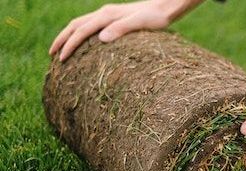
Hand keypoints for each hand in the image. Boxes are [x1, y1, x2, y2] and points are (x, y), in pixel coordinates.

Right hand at [49, 0, 190, 60]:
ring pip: (81, 24)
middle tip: (52, 55)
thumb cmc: (156, 18)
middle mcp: (104, 13)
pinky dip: (81, 35)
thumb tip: (102, 38)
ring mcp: (108, 15)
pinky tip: (83, 45)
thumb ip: (121, 29)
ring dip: (69, 36)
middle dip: (62, 40)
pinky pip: (91, 26)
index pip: (81, 30)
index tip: (61, 59)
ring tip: (61, 51)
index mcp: (107, 15)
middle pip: (75, 25)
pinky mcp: (114, 18)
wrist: (165, 7)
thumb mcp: (140, 23)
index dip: (70, 45)